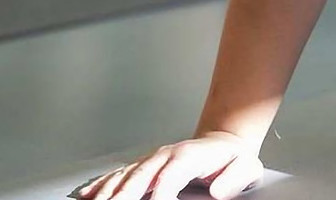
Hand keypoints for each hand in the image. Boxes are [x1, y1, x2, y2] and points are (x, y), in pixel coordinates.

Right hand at [76, 131, 263, 199]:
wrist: (225, 141)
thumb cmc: (234, 158)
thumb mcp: (247, 167)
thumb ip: (234, 180)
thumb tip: (217, 192)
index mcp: (189, 156)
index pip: (170, 177)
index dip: (159, 194)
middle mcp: (166, 155)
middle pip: (139, 177)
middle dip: (123, 196)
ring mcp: (153, 160)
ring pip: (125, 176)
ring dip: (107, 193)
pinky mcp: (146, 165)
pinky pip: (120, 174)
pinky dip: (102, 185)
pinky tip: (89, 195)